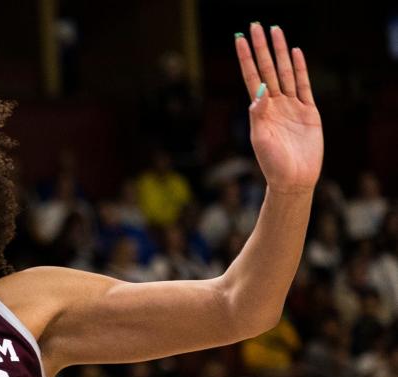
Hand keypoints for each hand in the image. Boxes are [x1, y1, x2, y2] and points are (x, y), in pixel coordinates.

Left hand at [237, 22, 322, 194]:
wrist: (294, 178)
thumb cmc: (272, 163)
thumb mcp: (260, 139)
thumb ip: (258, 115)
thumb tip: (259, 90)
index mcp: (260, 111)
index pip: (251, 78)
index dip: (246, 58)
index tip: (239, 40)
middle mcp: (274, 104)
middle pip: (267, 69)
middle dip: (262, 47)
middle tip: (256, 25)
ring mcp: (292, 106)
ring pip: (285, 72)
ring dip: (280, 51)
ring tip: (276, 30)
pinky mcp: (309, 111)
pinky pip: (304, 85)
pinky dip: (299, 68)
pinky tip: (295, 53)